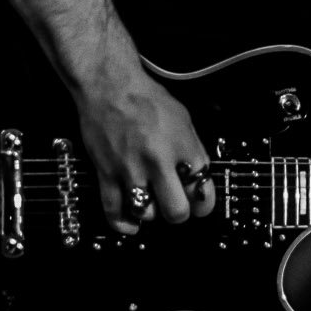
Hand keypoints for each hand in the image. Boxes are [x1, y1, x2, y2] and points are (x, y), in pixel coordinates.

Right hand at [73, 63, 216, 231]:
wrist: (111, 86)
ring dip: (151, 213)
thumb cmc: (146, 98)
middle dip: (178, 214)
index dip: (203, 204)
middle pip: (176, 211)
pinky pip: (114, 210)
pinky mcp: (107, 173)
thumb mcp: (184, 118)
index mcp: (183, 147)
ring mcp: (132, 170)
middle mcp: (159, 162)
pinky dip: (123, 223)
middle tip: (176, 207)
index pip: (202, 190)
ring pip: (146, 214)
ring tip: (152, 202)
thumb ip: (192, 148)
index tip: (200, 205)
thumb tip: (198, 173)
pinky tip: (131, 223)